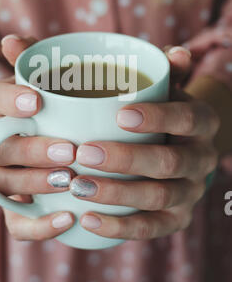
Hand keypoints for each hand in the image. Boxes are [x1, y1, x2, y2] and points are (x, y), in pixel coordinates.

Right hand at [0, 35, 75, 240]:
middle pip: (0, 150)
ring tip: (71, 181)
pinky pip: (16, 223)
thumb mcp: (38, 79)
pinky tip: (67, 220)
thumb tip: (13, 40)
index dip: (9, 101)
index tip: (35, 101)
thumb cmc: (41, 105)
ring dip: (37, 184)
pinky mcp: (13, 206)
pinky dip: (38, 226)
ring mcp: (0, 177)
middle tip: (67, 151)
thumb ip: (32, 59)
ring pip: (6, 185)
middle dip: (32, 151)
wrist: (30, 137)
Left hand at [69, 47, 219, 239]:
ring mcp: (191, 193)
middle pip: (169, 163)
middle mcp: (203, 160)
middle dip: (127, 159)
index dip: (158, 117)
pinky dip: (120, 227)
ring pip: (158, 198)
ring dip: (117, 194)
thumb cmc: (160, 111)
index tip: (120, 113)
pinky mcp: (176, 220)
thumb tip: (176, 52)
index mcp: (202, 122)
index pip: (187, 118)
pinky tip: (88, 219)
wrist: (178, 149)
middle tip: (85, 153)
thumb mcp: (165, 87)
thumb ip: (164, 69)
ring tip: (78, 186)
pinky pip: (151, 229)